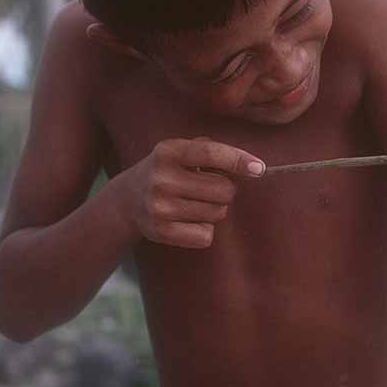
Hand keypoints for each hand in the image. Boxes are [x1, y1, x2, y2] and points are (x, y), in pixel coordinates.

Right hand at [120, 137, 263, 247]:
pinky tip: (188, 220)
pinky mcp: (161, 232)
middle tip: (210, 188)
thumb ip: (211, 150)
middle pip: (224, 190)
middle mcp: (162, 178)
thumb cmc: (168, 170)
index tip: (259, 168)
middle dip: (226, 190)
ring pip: (218, 213)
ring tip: (194, 202)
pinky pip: (206, 235)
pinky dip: (205, 229)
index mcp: (168, 152)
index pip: (211, 154)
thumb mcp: (180, 151)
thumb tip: (253, 166)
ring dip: (215, 209)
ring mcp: (160, 207)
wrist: (126, 200)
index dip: (238, 160)